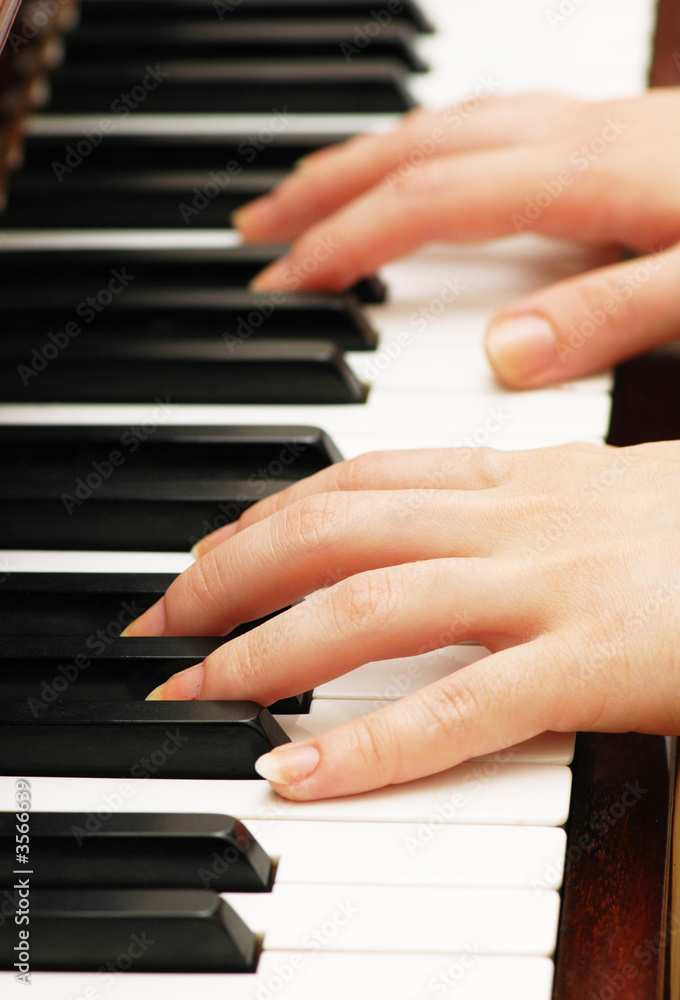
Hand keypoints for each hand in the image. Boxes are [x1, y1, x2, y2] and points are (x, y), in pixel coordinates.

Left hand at [124, 442, 679, 800]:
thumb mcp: (602, 493)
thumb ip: (519, 508)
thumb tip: (443, 534)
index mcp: (523, 476)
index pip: (362, 478)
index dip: (270, 513)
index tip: (214, 550)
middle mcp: (521, 518)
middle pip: (336, 527)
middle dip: (232, 570)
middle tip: (162, 619)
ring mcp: (553, 585)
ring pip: (370, 604)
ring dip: (266, 648)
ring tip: (196, 690)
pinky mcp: (595, 662)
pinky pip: (457, 708)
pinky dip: (367, 746)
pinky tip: (299, 774)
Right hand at [234, 90, 679, 387]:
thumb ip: (610, 317)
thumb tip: (504, 356)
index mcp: (586, 178)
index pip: (428, 203)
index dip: (344, 240)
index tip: (281, 279)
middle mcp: (572, 138)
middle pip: (414, 148)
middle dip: (323, 188)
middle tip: (255, 226)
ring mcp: (586, 126)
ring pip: (443, 127)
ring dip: (363, 158)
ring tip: (306, 193)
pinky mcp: (605, 131)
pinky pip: (485, 125)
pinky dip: (426, 148)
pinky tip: (417, 171)